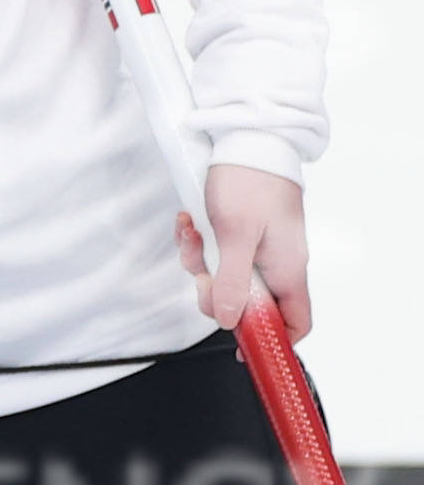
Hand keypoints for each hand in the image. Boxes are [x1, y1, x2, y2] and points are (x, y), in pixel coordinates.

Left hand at [175, 163, 312, 339]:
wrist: (245, 137)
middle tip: (202, 275)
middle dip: (217, 293)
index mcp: (288, 270)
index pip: (295, 322)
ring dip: (200, 260)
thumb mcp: (235, 236)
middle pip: (249, 303)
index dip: (273, 339)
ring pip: (225, 276)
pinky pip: (215, 251)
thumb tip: (232, 322)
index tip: (243, 346)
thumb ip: (235, 283)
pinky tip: (189, 221)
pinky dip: (197, 240)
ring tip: (191, 232)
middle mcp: (277, 262)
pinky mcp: (238, 231)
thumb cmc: (249, 181)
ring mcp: (257, 247)